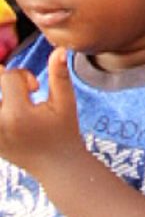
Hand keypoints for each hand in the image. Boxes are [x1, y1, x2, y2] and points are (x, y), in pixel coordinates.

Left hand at [0, 48, 83, 178]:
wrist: (56, 166)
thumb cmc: (64, 131)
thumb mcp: (65, 102)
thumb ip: (59, 74)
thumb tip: (59, 49)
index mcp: (17, 115)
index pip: (9, 77)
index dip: (25, 76)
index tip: (36, 89)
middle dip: (5, 83)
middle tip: (23, 92)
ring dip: (3, 98)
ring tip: (16, 106)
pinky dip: (2, 107)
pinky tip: (11, 114)